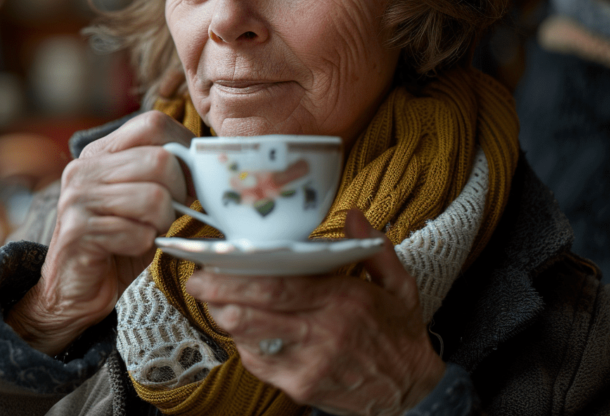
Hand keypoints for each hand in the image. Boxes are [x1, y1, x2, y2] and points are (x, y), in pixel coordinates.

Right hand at [7, 111, 194, 354]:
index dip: (184, 150)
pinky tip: (126, 249)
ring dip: (161, 223)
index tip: (189, 179)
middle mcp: (84, 169)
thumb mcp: (142, 201)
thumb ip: (163, 175)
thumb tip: (205, 162)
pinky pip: (137, 233)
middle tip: (166, 215)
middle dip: (177, 193)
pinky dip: (143, 246)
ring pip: (154, 197)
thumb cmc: (116, 244)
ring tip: (145, 233)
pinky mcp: (77, 231)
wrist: (73, 292)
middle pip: (160, 160)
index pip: (152, 124)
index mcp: (100, 154)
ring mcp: (78, 199)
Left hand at [186, 210, 444, 415]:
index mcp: (345, 301)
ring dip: (225, 317)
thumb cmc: (398, 335)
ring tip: (212, 299)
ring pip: (249, 337)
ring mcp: (309, 364)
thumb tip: (353, 215)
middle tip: (196, 280)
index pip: (279, 286)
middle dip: (216, 294)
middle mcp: (323, 333)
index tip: (213, 262)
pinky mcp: (300, 387)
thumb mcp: (400, 287)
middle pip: (254, 311)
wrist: (413, 394)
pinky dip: (243, 342)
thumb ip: (373, 249)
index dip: (238, 276)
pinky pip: (258, 361)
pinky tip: (242, 327)